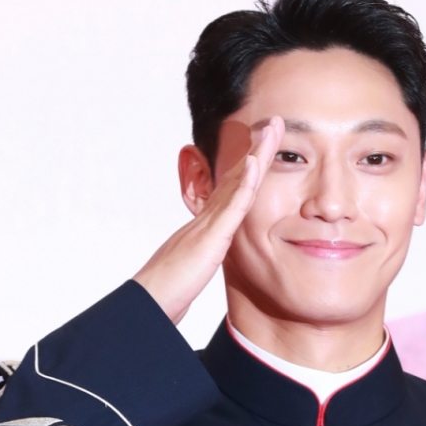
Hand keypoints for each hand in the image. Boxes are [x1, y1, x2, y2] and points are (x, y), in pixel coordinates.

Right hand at [134, 116, 283, 324]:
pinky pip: (231, 206)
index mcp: (209, 226)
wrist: (150, 302)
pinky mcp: (211, 237)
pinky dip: (244, 183)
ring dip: (256, 154)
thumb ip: (204, 255)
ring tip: (271, 129)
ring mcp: (209, 224)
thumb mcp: (195, 268)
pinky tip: (255, 162)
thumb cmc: (169, 290)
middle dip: (257, 149)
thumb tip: (209, 253)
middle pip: (238, 177)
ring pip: (238, 182)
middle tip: (274, 123)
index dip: (251, 167)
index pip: (235, 190)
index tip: (266, 147)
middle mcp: (208, 217)